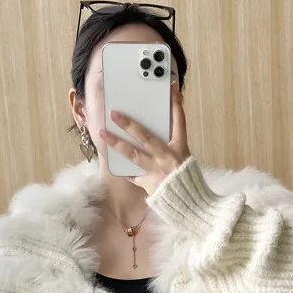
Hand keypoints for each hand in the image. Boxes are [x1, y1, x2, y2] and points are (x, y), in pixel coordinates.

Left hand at [98, 80, 190, 195]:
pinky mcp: (148, 184)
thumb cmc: (187, 180)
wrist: (190, 205)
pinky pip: (131, 175)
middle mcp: (167, 158)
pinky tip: (108, 158)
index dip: (176, 103)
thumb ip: (171, 145)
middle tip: (114, 113)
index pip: (179, 121)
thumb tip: (155, 130)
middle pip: (145, 136)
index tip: (171, 87)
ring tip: (103, 134)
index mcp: (180, 149)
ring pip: (133, 154)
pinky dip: (121, 168)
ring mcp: (156, 171)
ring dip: (116, 143)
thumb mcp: (184, 158)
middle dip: (128, 123)